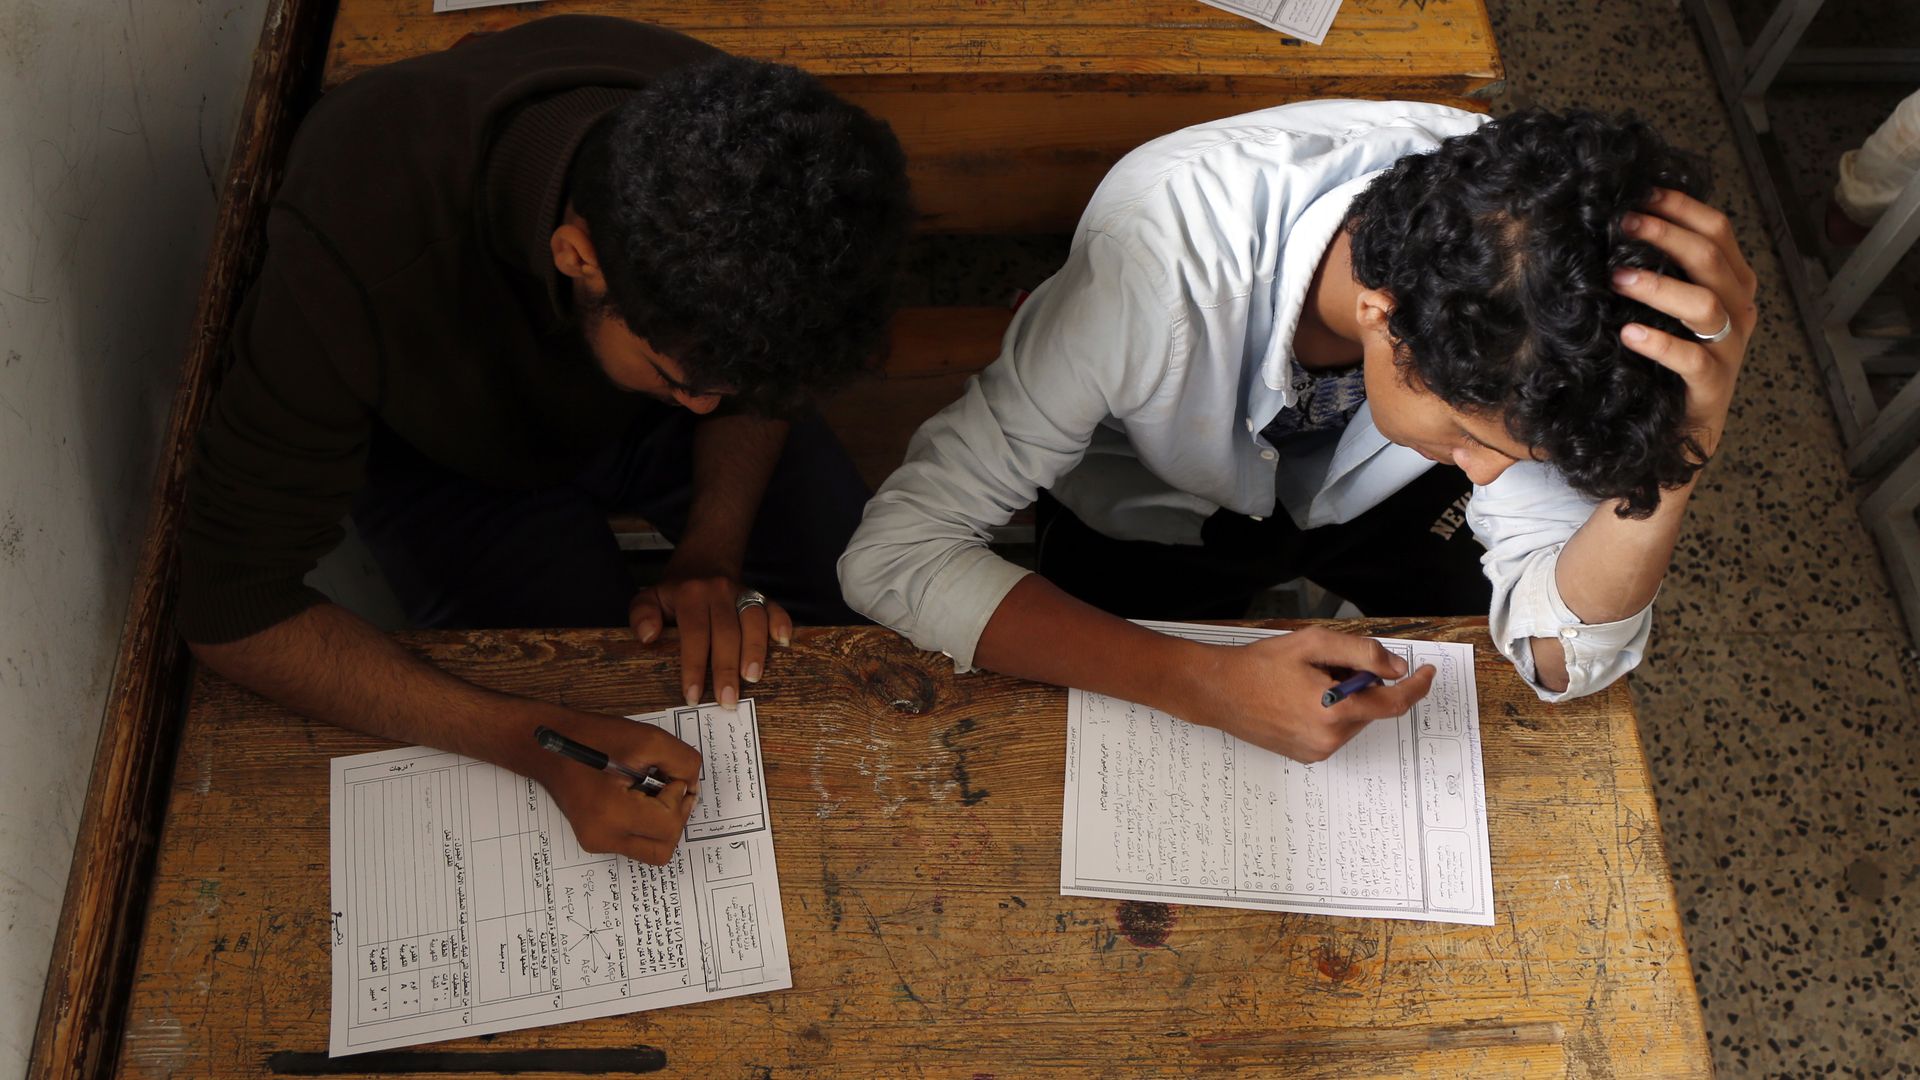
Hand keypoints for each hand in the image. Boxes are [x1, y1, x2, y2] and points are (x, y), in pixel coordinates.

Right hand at [531, 709, 701, 864]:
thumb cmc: (593, 738)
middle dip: (675, 817)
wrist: (548, 746)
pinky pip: (636, 841)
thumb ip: (683, 763)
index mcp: (612, 814)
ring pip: (652, 849)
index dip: (678, 797)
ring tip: (650, 791)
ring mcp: (597, 842)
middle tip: (667, 787)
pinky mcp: (596, 839)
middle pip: (663, 848)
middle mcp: (603, 837)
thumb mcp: (649, 740)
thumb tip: (692, 787)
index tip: (665, 775)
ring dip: (663, 822)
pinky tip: (637, 796)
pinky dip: (647, 823)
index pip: (669, 825)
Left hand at [629, 559, 793, 707]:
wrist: (703, 563)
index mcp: (690, 594)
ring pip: (753, 619)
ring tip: (753, 678)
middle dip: (727, 668)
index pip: (694, 633)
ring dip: (755, 649)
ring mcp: (742, 592)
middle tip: (728, 700)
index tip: (692, 695)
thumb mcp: (649, 598)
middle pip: (726, 631)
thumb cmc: (675, 593)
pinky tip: (784, 643)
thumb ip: (642, 615)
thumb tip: (648, 636)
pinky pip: (774, 607)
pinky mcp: (760, 596)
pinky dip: (781, 623)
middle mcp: (718, 590)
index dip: (694, 666)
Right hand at [1171, 628, 1434, 762]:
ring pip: (1353, 719)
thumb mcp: (1313, 644)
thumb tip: (1395, 669)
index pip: (1393, 703)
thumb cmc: (1259, 666)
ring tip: (1304, 683)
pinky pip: (1335, 730)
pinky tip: (1298, 699)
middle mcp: (1329, 739)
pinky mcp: (1307, 755)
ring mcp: (1317, 751)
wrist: (1218, 691)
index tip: (1426, 673)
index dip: (1416, 687)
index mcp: (1335, 711)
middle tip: (1326, 666)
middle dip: (1361, 683)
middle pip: (1370, 708)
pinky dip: (1330, 712)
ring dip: (1344, 698)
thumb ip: (1361, 654)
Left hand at [1610, 187, 1760, 461]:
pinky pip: (1692, 359)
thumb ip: (1659, 269)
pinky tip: (1629, 334)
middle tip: (1621, 225)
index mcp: (1733, 282)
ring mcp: (1730, 347)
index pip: (1716, 230)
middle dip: (1665, 235)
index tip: (1639, 193)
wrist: (1680, 427)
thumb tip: (1617, 222)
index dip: (1680, 207)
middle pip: (1710, 258)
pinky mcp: (1714, 384)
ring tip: (1617, 278)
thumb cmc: (1667, 358)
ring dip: (1658, 286)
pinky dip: (1660, 344)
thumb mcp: (1667, 307)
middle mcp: (1739, 309)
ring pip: (1705, 303)